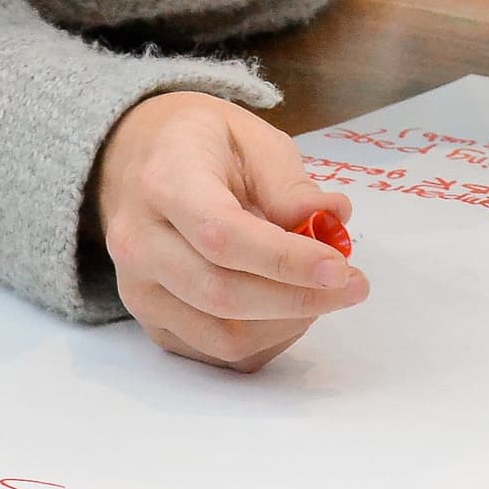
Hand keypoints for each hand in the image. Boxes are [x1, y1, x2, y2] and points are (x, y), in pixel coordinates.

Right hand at [93, 90, 370, 371]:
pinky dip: (264, 340)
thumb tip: (332, 218)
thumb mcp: (250, 136)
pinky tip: (291, 309)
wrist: (135, 160)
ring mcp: (138, 289)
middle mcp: (139, 244)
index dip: (285, 260)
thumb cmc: (201, 144)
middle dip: (298, 299)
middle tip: (354, 285)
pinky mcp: (150, 320)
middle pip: (222, 294)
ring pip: (219, 336)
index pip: (223, 236)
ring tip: (323, 294)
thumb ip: (289, 183)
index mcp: (164, 183)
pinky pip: (213, 352)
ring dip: (286, 324)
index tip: (339, 267)